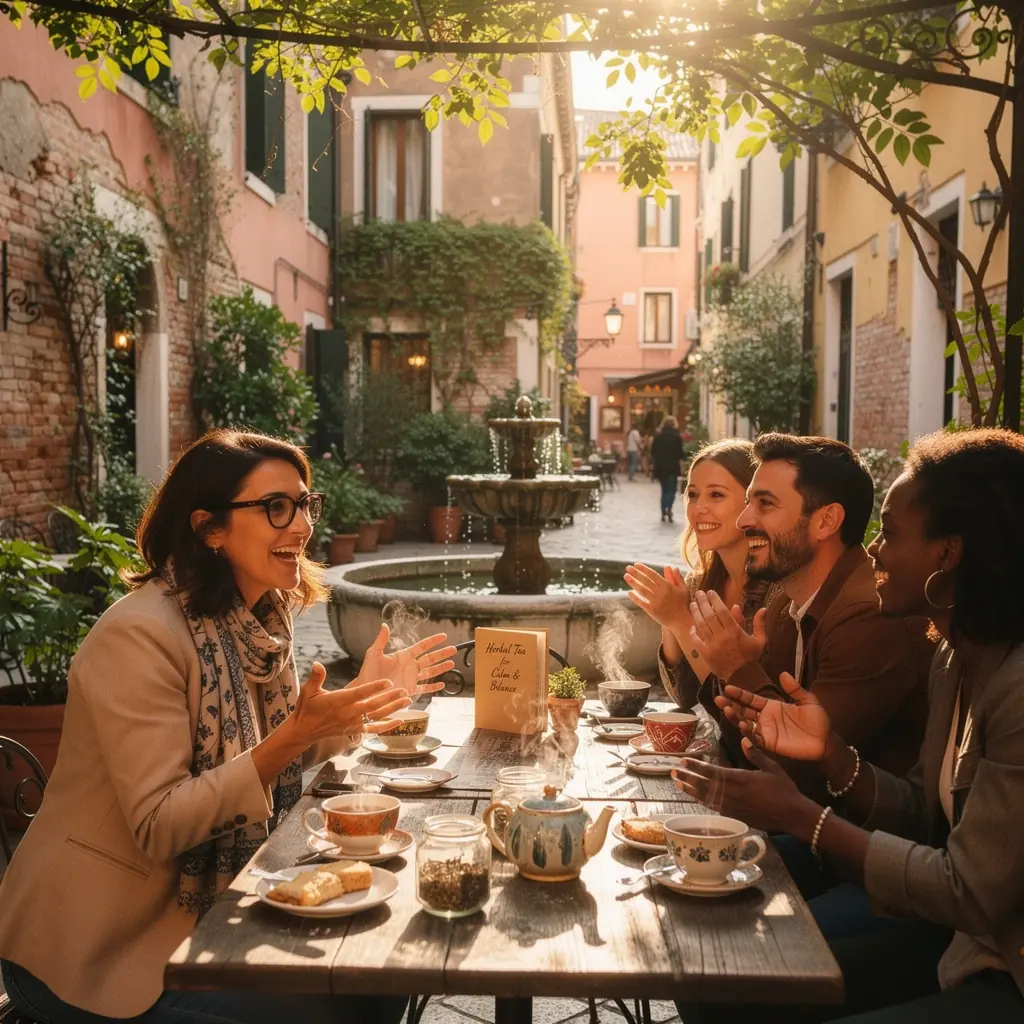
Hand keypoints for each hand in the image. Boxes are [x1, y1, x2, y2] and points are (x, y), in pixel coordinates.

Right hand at [292, 663, 412, 744]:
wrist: (304, 731)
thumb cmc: (307, 707)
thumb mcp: (308, 690)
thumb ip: (316, 677)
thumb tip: (317, 663)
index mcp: (339, 701)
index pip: (360, 693)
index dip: (375, 687)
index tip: (388, 681)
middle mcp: (348, 713)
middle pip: (373, 705)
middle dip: (390, 698)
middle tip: (405, 690)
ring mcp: (353, 723)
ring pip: (377, 716)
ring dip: (394, 709)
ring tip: (408, 701)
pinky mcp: (354, 731)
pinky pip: (374, 729)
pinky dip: (388, 726)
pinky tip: (400, 721)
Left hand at [356, 624, 456, 696]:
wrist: (366, 691)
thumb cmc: (368, 672)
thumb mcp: (373, 654)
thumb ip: (381, 641)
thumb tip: (384, 625)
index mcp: (404, 656)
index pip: (422, 646)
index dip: (433, 641)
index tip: (444, 636)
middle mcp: (410, 666)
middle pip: (430, 658)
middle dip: (442, 654)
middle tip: (454, 649)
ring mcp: (411, 678)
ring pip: (430, 672)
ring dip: (441, 668)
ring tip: (452, 664)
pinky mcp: (410, 690)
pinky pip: (425, 688)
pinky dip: (433, 687)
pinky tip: (442, 684)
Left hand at [624, 563, 692, 634]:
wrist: (681, 621)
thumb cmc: (683, 604)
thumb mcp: (683, 589)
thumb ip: (676, 577)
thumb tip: (669, 566)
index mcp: (668, 586)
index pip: (653, 575)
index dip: (644, 569)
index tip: (636, 564)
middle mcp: (661, 593)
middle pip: (646, 581)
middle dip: (636, 573)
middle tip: (627, 568)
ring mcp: (656, 602)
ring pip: (642, 590)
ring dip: (633, 583)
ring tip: (626, 576)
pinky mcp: (652, 611)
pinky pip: (641, 602)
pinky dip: (635, 597)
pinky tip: (629, 592)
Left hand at [671, 739, 816, 835]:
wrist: (792, 815)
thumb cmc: (784, 789)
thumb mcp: (772, 767)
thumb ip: (756, 755)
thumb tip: (744, 739)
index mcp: (738, 778)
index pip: (710, 771)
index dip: (695, 766)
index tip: (683, 761)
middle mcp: (732, 793)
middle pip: (703, 785)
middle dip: (687, 778)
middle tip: (672, 772)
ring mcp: (733, 807)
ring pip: (706, 798)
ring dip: (691, 791)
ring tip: (678, 785)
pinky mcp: (736, 816)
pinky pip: (715, 808)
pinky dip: (704, 802)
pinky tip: (698, 799)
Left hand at [689, 590, 765, 678]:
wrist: (742, 677)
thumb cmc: (751, 657)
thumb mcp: (759, 640)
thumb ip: (759, 624)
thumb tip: (762, 608)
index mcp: (735, 632)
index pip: (722, 611)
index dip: (715, 600)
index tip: (711, 592)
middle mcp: (722, 637)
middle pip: (709, 615)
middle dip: (702, 602)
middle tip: (699, 594)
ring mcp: (712, 646)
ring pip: (701, 625)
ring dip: (696, 613)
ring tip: (693, 604)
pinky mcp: (706, 654)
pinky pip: (696, 640)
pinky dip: (693, 632)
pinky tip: (692, 626)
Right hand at [715, 672, 832, 761]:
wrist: (826, 742)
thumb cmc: (818, 721)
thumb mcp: (808, 701)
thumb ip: (795, 689)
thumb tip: (783, 674)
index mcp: (771, 706)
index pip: (751, 699)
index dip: (739, 694)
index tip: (727, 688)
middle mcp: (765, 718)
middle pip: (743, 710)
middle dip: (730, 705)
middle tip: (719, 699)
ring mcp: (766, 731)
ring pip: (745, 724)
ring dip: (735, 718)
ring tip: (728, 710)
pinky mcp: (770, 744)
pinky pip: (755, 739)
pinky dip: (748, 733)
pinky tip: (743, 726)